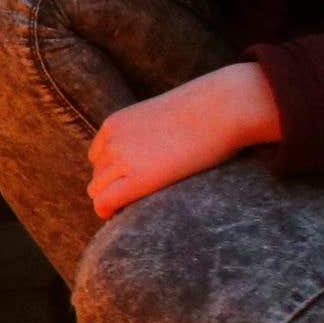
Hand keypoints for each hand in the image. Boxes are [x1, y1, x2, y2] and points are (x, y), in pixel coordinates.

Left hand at [87, 62, 281, 218]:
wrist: (226, 106)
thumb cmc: (208, 110)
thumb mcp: (164, 117)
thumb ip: (149, 135)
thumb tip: (156, 153)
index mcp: (116, 123)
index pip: (98, 156)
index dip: (111, 173)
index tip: (129, 183)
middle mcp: (113, 140)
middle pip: (97, 175)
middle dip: (112, 188)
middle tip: (138, 198)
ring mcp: (122, 158)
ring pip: (97, 190)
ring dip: (114, 199)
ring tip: (138, 206)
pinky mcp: (138, 178)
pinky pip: (104, 203)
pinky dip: (108, 212)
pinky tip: (121, 216)